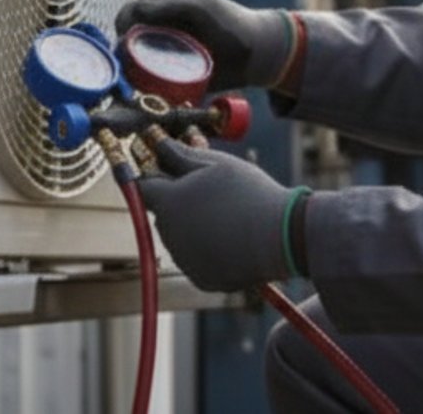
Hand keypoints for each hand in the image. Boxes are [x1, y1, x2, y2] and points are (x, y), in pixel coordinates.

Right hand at [115, 0, 293, 90]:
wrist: (254, 53)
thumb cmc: (229, 22)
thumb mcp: (201, 7)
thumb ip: (170, 5)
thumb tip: (134, 10)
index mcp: (159, 3)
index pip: (127, 13)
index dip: (122, 27)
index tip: (129, 41)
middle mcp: (156, 25)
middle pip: (123, 40)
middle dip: (121, 54)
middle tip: (131, 66)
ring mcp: (161, 49)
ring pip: (130, 62)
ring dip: (128, 72)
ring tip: (138, 81)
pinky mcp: (168, 72)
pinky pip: (146, 80)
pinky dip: (141, 86)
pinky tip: (147, 91)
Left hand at [135, 138, 295, 291]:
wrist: (279, 236)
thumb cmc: (249, 193)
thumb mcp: (217, 164)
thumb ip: (181, 155)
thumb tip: (158, 144)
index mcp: (169, 202)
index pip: (144, 188)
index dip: (155, 176)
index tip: (171, 170)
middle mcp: (168, 234)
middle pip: (164, 213)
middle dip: (180, 202)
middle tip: (213, 191)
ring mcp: (183, 259)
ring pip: (181, 236)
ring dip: (195, 225)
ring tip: (230, 215)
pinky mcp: (200, 277)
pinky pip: (197, 258)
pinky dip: (210, 249)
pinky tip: (235, 238)